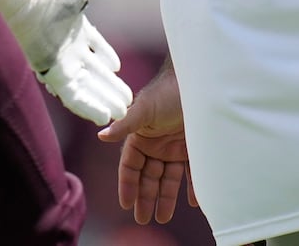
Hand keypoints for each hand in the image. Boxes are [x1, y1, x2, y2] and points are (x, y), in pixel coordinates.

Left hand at [0, 0, 131, 124]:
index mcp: (73, 26)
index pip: (92, 46)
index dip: (104, 56)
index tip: (117, 68)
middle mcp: (66, 46)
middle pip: (92, 71)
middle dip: (109, 86)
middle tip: (127, 100)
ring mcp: (59, 60)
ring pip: (85, 86)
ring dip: (102, 100)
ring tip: (121, 113)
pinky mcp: (52, 72)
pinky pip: (72, 94)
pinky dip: (87, 106)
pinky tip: (103, 118)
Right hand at [98, 66, 194, 224]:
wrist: (197, 79)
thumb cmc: (167, 91)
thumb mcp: (144, 109)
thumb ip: (124, 124)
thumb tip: (101, 136)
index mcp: (141, 137)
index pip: (130, 166)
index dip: (127, 185)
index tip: (126, 204)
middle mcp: (156, 144)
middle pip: (148, 176)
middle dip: (145, 197)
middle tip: (142, 219)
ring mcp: (175, 146)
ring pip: (168, 177)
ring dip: (166, 197)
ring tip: (163, 217)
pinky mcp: (194, 146)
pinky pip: (192, 171)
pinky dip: (193, 186)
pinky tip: (194, 202)